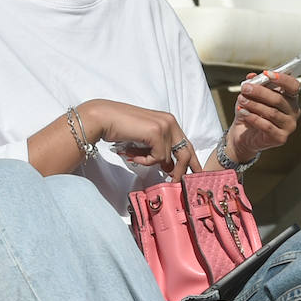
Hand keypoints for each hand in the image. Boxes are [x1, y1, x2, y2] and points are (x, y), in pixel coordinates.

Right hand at [81, 99, 202, 182]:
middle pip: (186, 153)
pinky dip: (144, 160)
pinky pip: (157, 158)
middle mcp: (170, 122)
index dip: (192, 161)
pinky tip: (131, 153)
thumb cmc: (119, 127)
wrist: (104, 118)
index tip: (196, 174)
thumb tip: (169, 166)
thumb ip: (158, 148)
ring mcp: (165, 126)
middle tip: (176, 183)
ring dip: (150, 163)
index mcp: (168, 121)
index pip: (186, 144)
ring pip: (168, 158)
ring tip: (134, 156)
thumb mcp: (144, 138)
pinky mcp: (156, 133)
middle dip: (181, 171)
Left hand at [228, 69, 300, 161]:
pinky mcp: (281, 138)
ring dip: (254, 104)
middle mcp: (293, 111)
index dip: (282, 79)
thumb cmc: (250, 112)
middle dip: (260, 92)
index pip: (293, 86)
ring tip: (241, 100)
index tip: (266, 74)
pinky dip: (253, 117)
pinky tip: (243, 112)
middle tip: (245, 88)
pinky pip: (267, 126)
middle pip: (279, 99)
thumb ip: (253, 85)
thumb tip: (251, 76)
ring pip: (272, 112)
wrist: (243, 135)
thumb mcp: (250, 96)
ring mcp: (289, 126)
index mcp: (290, 98)